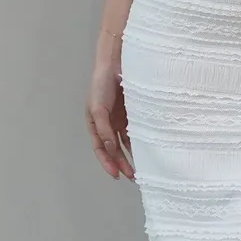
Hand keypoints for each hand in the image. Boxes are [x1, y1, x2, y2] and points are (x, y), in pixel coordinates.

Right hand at [86, 64, 134, 179]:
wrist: (116, 63)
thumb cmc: (101, 84)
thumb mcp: (98, 108)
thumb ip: (103, 129)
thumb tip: (110, 149)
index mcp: (94, 124)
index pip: (100, 148)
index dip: (107, 162)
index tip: (116, 175)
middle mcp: (106, 124)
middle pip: (113, 149)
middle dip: (121, 163)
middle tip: (132, 176)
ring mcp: (119, 119)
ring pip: (125, 143)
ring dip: (130, 156)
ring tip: (140, 170)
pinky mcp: (132, 114)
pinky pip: (135, 132)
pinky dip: (138, 142)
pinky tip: (146, 151)